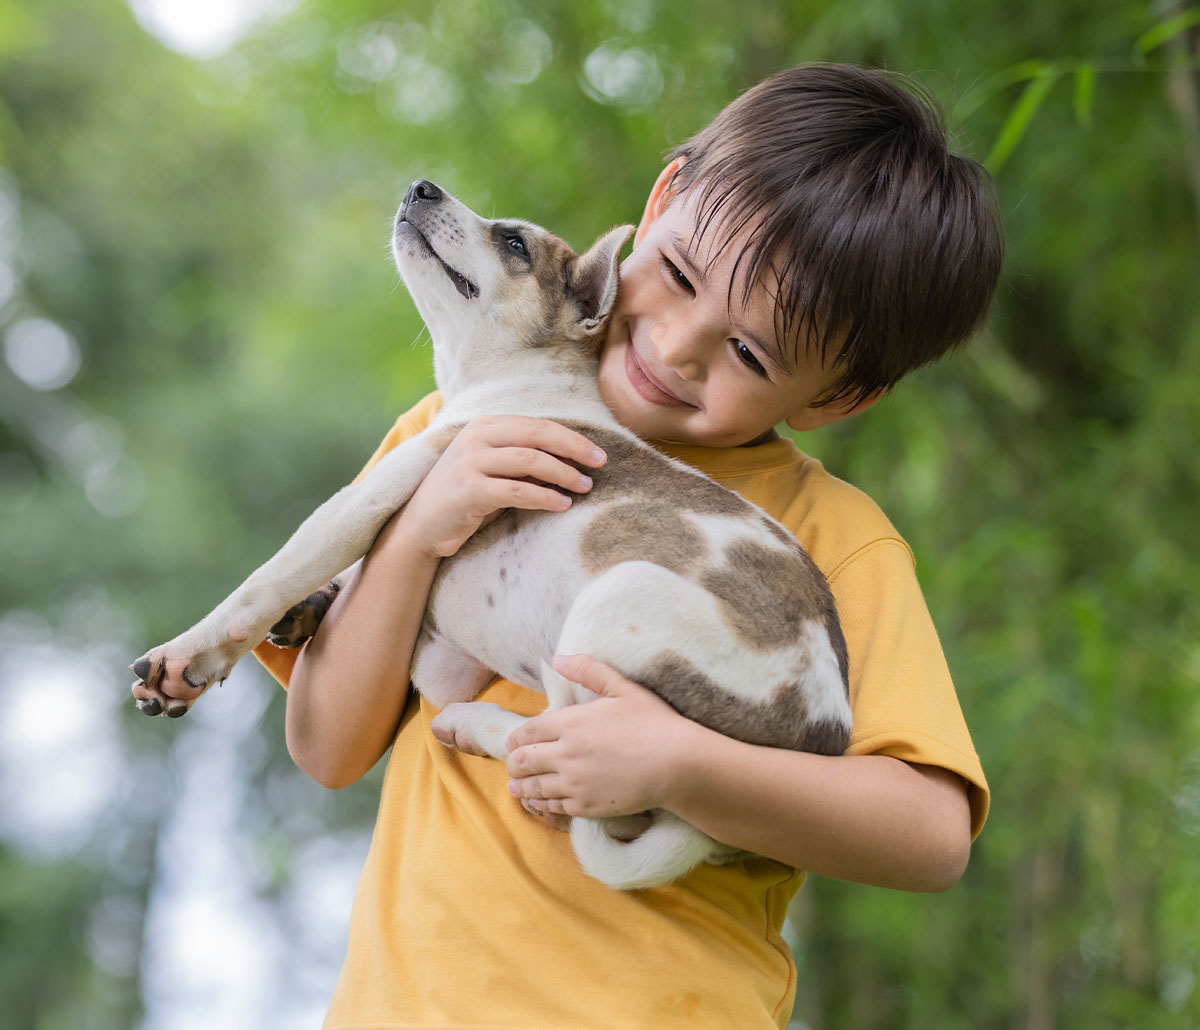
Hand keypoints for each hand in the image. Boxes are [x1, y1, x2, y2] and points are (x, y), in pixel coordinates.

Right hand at [395, 416, 605, 558]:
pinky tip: (562, 504)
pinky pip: (517, 491)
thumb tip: (573, 462)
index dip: (570, 437)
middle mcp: (476, 437)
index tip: (597, 453)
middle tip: (600, 463)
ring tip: (584, 486)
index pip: (537, 424)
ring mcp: (470, 462)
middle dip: (574, 449)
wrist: (420, 526)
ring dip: (563, 474)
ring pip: (530, 461)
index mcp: (484, 425)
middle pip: (537, 435)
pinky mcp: (469, 490)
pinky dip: (544, 497)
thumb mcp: (494, 470)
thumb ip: (524, 460)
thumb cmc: (464, 497)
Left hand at [505, 654, 694, 819]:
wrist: (677, 764)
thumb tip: (558, 658)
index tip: (513, 742)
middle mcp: (565, 754)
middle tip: (513, 765)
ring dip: (521, 787)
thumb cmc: (653, 722)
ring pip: (533, 788)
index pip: (528, 732)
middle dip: (514, 763)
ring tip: (516, 787)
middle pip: (523, 761)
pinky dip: (542, 805)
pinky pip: (554, 807)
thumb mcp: (622, 687)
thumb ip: (588, 669)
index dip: (516, 738)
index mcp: (570, 723)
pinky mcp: (586, 806)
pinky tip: (539, 804)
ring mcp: (574, 783)